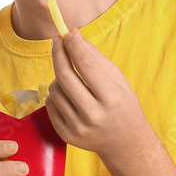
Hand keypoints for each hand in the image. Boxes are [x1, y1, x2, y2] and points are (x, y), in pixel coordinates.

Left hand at [46, 31, 150, 160]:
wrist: (125, 142)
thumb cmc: (122, 105)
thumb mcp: (117, 79)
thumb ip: (95, 56)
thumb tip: (73, 33)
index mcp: (111, 98)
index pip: (85, 64)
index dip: (73, 45)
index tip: (67, 33)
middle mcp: (93, 115)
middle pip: (64, 76)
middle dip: (58, 53)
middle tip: (57, 41)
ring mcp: (78, 127)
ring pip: (54, 89)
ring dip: (59, 77)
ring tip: (73, 80)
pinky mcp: (66, 135)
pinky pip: (50, 104)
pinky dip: (56, 94)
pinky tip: (70, 96)